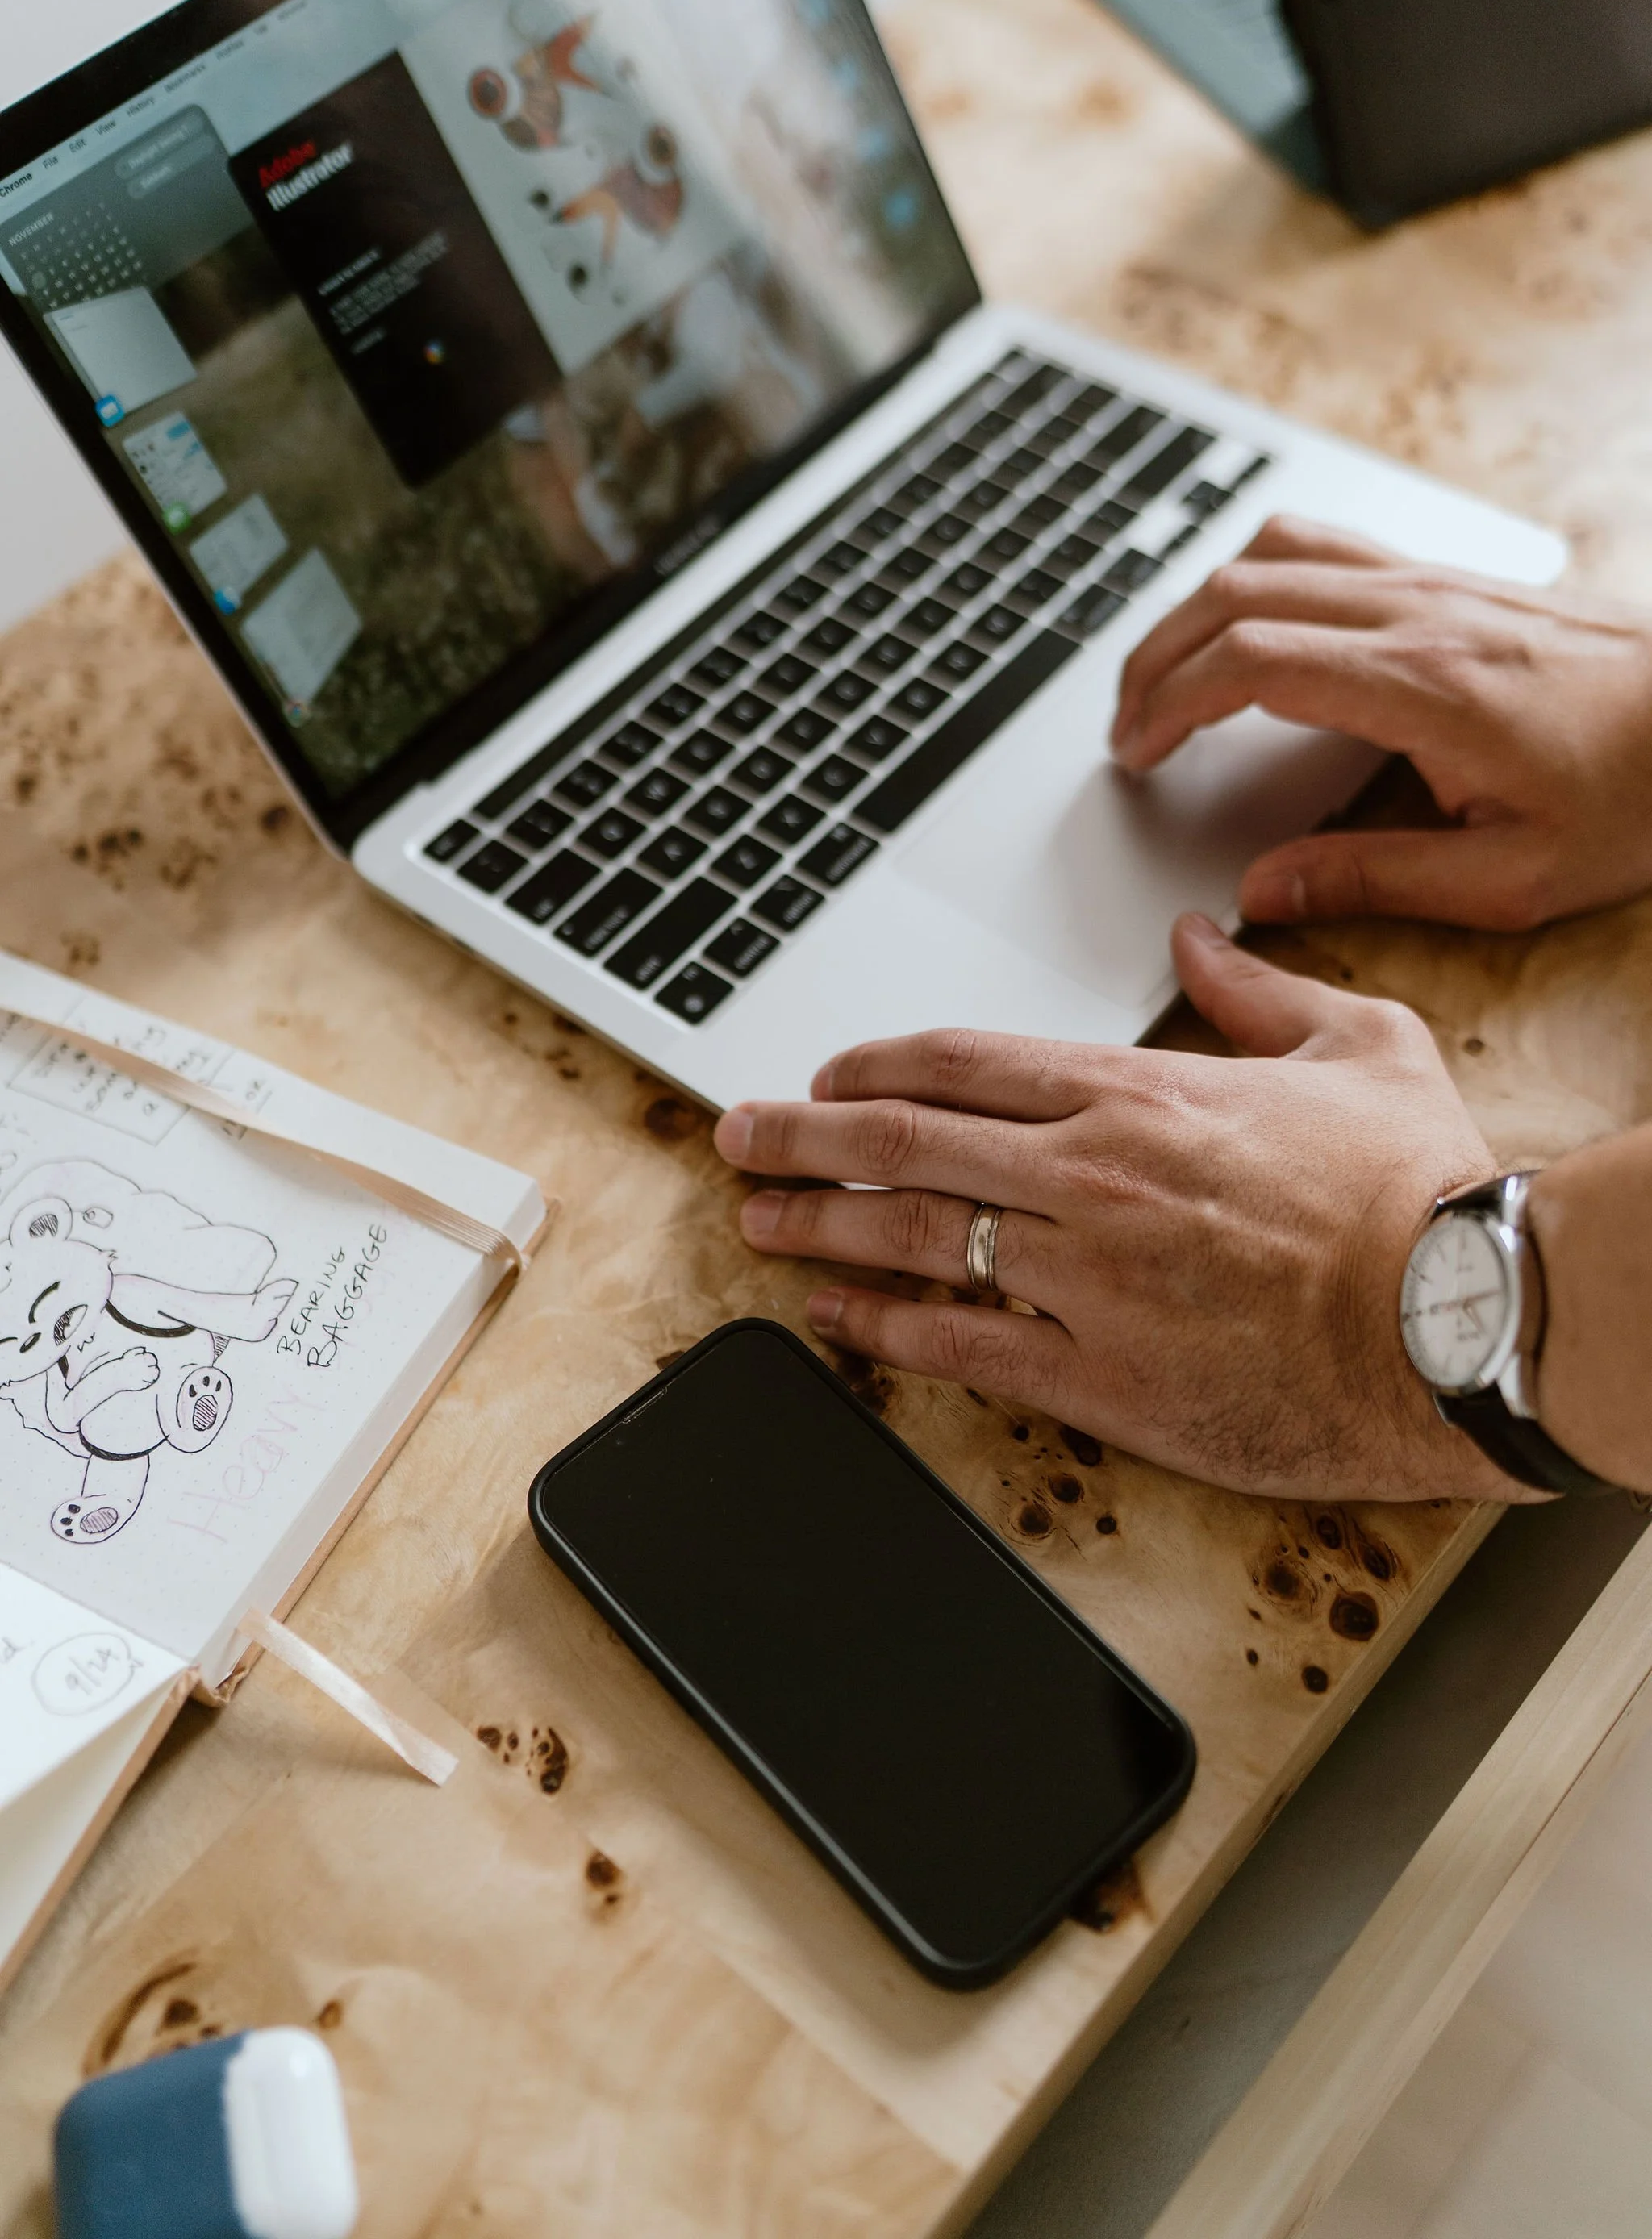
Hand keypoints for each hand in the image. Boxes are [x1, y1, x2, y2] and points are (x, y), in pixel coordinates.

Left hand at [715, 917, 1523, 1501]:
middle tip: (736, 1134)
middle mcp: (1092, 1174)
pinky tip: (831, 1318)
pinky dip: (880, 1328)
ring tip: (756, 1221)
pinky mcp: (1101, 1376)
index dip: (874, 1064)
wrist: (1463, 1321)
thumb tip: (1198, 939)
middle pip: (904, 1142)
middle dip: (802, 1136)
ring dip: (818, 1225)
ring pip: (911, 1238)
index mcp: (1142, 1091)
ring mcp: (1086, 1277)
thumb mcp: (1357, 1042)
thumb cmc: (1419, 1191)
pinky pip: (959, 1347)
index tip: (826, 1071)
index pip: (964, 1062)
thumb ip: (1259, 987)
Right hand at [1110, 516, 1651, 930]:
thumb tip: (1261, 894)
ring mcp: (1433, 581)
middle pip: (1236, 594)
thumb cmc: (1638, 797)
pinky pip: (1323, 543)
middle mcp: (1418, 613)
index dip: (1168, 704)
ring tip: (1164, 675)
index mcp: (1423, 687)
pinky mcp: (1448, 576)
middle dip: (1155, 659)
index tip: (1135, 754)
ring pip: (1270, 552)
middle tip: (1125, 729)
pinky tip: (1243, 622)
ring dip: (1195, 608)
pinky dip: (1254, 575)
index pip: (1248, 662)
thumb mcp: (1511, 878)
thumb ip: (1373, 880)